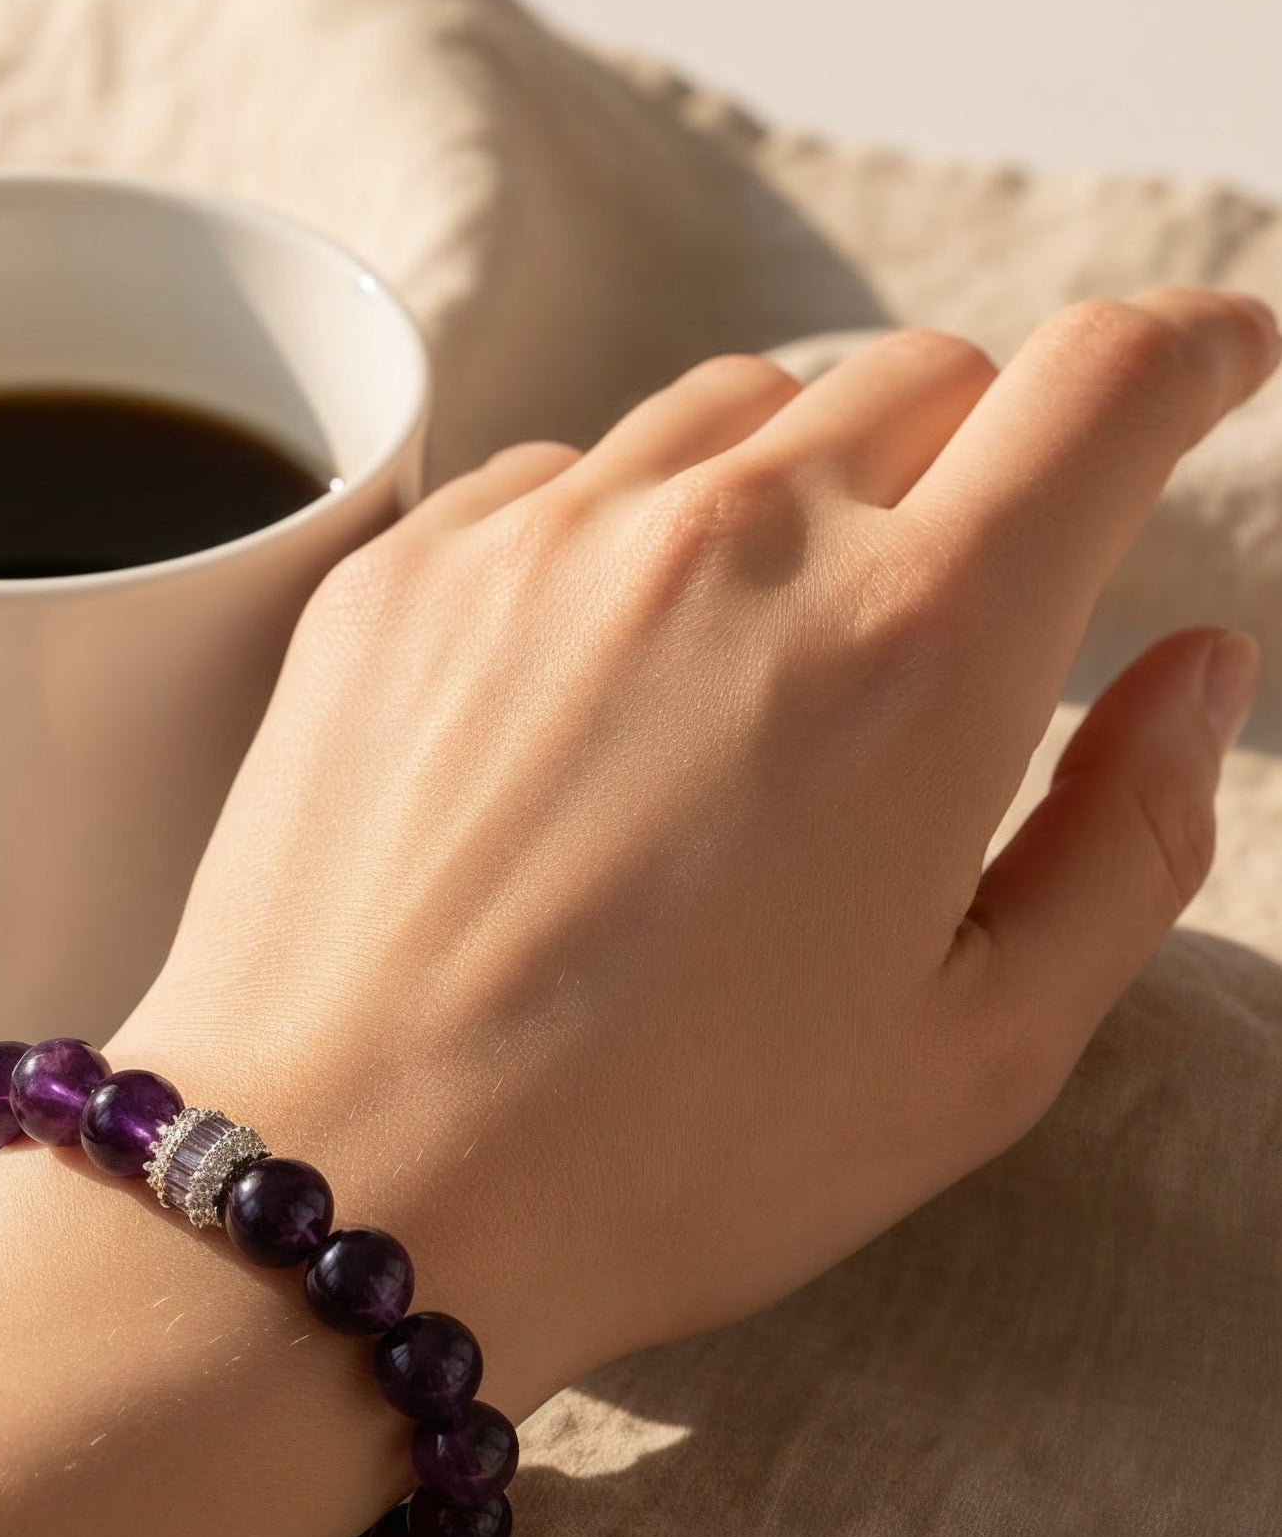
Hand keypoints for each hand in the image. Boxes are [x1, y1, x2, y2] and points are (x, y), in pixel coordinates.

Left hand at [118, 289, 1277, 1411]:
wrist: (341, 1185)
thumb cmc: (664, 1158)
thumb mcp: (971, 1055)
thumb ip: (1127, 838)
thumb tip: (1198, 663)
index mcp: (916, 647)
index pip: (1100, 386)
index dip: (1188, 351)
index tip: (1207, 362)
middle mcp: (730, 540)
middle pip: (918, 381)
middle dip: (979, 458)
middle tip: (949, 603)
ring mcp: (543, 540)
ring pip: (733, 412)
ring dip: (792, 489)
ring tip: (752, 668)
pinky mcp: (401, 575)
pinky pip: (558, 479)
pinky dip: (619, 535)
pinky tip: (590, 686)